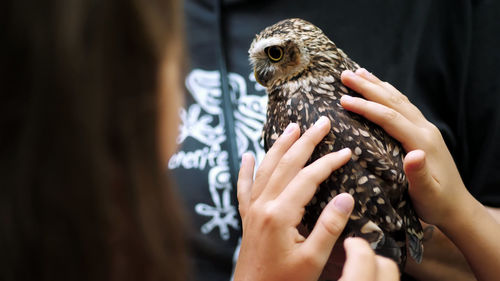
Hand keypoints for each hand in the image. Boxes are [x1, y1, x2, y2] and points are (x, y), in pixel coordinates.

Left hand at [233, 117, 397, 280]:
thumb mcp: (313, 260)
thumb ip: (329, 227)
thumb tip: (345, 196)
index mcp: (280, 215)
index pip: (308, 178)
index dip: (328, 162)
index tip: (346, 151)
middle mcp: (263, 206)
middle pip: (286, 164)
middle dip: (305, 141)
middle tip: (320, 122)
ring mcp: (252, 210)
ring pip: (265, 169)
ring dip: (279, 146)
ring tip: (292, 127)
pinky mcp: (247, 218)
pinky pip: (244, 187)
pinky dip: (246, 169)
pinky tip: (248, 155)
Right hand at [340, 69, 499, 280]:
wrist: (457, 207)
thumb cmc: (437, 203)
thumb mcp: (427, 193)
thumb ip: (419, 174)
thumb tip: (414, 154)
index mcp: (422, 142)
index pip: (389, 118)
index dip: (366, 107)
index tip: (343, 99)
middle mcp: (424, 130)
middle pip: (393, 101)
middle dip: (368, 87)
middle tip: (345, 75)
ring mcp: (425, 129)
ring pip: (398, 100)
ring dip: (377, 85)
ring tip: (358, 73)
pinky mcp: (424, 132)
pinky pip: (403, 106)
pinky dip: (389, 93)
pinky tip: (382, 88)